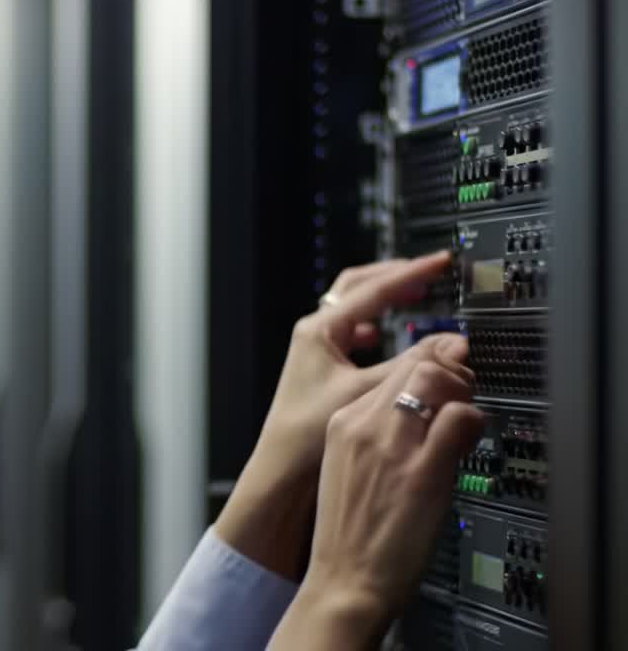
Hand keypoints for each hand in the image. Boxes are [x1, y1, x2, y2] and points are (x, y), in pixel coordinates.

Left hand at [259, 251, 457, 479]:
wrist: (282, 471)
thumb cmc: (308, 434)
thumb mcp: (366, 393)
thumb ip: (410, 366)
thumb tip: (451, 343)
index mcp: (319, 331)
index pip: (373, 289)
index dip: (411, 273)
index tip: (441, 262)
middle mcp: (314, 336)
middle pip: (357, 288)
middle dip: (394, 276)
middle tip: (428, 271)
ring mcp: (316, 352)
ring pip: (353, 309)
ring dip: (383, 298)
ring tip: (413, 293)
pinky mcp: (321, 370)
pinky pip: (350, 334)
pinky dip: (373, 325)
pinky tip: (384, 335)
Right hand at [267, 335, 484, 650]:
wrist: (345, 580)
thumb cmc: (350, 534)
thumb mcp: (350, 469)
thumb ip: (379, 436)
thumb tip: (422, 412)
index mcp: (343, 424)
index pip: (393, 368)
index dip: (429, 363)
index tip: (447, 370)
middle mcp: (364, 426)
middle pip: (417, 365)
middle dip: (451, 369)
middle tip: (466, 390)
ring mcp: (394, 447)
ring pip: (438, 380)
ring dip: (464, 390)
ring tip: (467, 415)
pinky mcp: (423, 471)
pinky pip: (460, 419)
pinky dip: (473, 421)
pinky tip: (469, 439)